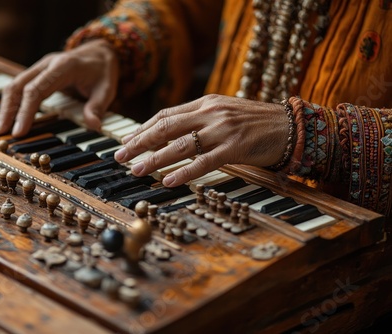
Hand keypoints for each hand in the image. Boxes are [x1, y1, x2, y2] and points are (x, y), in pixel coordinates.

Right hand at [0, 39, 118, 136]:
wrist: (100, 52)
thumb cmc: (102, 72)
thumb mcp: (107, 89)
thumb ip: (98, 106)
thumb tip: (93, 125)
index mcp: (62, 66)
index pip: (37, 89)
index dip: (26, 111)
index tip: (19, 131)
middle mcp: (47, 64)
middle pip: (18, 86)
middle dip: (7, 110)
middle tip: (0, 133)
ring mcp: (40, 67)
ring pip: (14, 85)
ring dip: (5, 107)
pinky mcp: (37, 73)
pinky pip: (19, 87)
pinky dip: (11, 103)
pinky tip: (7, 119)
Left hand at [114, 94, 287, 186]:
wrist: (292, 125)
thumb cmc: (257, 122)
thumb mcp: (225, 113)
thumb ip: (201, 119)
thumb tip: (172, 134)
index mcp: (206, 102)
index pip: (166, 114)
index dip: (143, 129)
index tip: (127, 141)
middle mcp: (210, 112)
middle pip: (166, 127)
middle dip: (139, 142)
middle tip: (120, 155)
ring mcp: (222, 129)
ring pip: (180, 144)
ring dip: (155, 158)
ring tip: (137, 169)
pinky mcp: (235, 147)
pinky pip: (204, 161)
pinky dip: (184, 172)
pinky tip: (168, 180)